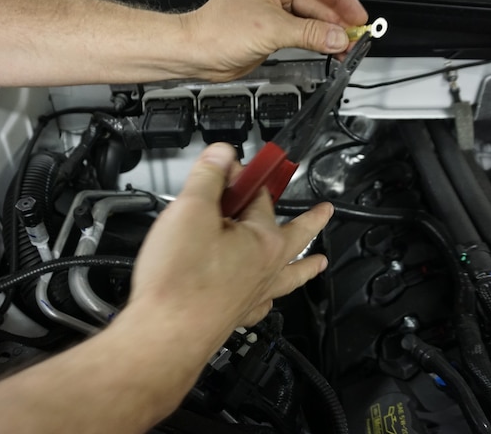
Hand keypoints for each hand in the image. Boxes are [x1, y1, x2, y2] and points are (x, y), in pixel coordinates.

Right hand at [125, 143, 332, 348]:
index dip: (242, 176)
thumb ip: (207, 178)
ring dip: (305, 266)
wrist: (164, 334)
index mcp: (263, 240)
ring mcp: (254, 295)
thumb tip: (222, 155)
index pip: (258, 195)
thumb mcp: (189, 211)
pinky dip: (271, 299)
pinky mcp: (235, 315)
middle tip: (325, 211)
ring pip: (289, 276)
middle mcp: (267, 269)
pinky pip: (264, 305)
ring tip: (318, 263)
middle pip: (296, 237)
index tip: (228, 167)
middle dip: (311, 221)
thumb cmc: (179, 282)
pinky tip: (269, 300)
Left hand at [183, 0, 367, 81]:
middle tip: (356, 37)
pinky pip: (304, 34)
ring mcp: (276, 10)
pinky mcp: (275, 30)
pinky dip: (318, 43)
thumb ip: (309, 34)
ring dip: (330, 35)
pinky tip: (332, 50)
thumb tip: (337, 37)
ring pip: (313, 20)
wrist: (196, 54)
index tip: (357, 17)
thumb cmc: (217, 31)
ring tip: (347, 48)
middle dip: (337, 21)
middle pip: (318, 1)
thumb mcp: (271, 30)